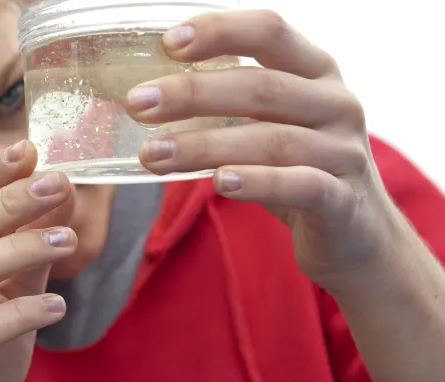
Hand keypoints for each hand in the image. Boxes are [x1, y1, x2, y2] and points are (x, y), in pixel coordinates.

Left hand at [126, 9, 406, 291]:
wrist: (357, 236)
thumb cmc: (297, 170)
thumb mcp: (271, 123)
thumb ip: (228, 104)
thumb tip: (146, 95)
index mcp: (315, 72)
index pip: (270, 32)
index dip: (220, 31)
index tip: (167, 43)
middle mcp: (336, 103)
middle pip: (261, 87)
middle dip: (192, 93)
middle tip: (137, 104)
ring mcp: (344, 152)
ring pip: (271, 140)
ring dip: (203, 146)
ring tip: (152, 156)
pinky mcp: (343, 200)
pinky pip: (299, 184)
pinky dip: (257, 182)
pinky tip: (218, 182)